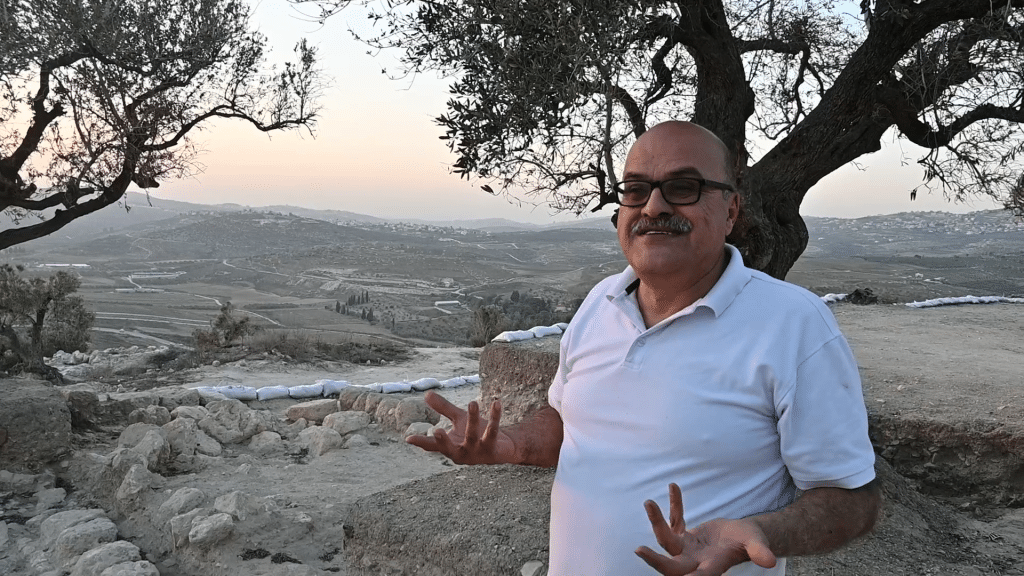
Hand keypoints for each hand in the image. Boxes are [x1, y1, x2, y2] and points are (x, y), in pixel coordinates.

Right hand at [405, 390, 517, 464]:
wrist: (503, 447)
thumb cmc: (476, 434)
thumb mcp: (458, 420)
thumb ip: (443, 409)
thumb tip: (426, 394)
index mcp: (450, 447)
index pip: (433, 445)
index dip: (421, 442)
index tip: (409, 438)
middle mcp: (461, 453)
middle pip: (450, 448)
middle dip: (444, 442)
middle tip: (437, 430)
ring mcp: (477, 453)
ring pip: (473, 435)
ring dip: (473, 419)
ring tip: (472, 402)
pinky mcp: (492, 450)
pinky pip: (493, 431)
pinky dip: (495, 417)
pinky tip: (496, 403)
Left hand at [635, 483, 776, 575]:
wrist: (743, 537)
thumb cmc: (752, 542)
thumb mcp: (757, 543)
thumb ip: (759, 551)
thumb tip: (771, 561)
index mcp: (711, 567)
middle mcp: (695, 561)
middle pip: (671, 566)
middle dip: (655, 561)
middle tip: (639, 550)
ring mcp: (686, 549)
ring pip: (666, 539)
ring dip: (656, 521)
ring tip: (648, 502)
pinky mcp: (683, 536)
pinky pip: (674, 520)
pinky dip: (674, 505)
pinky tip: (674, 486)